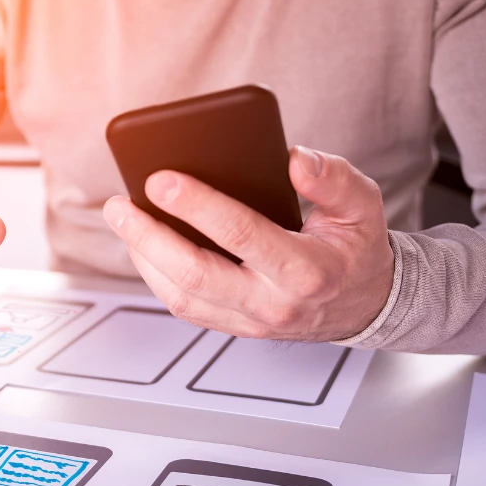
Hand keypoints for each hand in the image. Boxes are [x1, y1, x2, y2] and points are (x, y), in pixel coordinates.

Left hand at [103, 147, 394, 341]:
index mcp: (306, 269)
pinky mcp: (235, 327)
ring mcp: (251, 321)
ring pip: (181, 297)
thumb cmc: (356, 248)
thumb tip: (293, 158)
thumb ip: (332, 178)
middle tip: (120, 204)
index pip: (241, 234)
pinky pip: (184, 306)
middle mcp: (274, 303)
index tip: (160, 179)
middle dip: (149, 237)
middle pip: (195, 274)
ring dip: (143, 257)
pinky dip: (155, 275)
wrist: (366, 305)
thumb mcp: (363, 204)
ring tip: (122, 218)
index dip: (197, 205)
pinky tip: (141, 243)